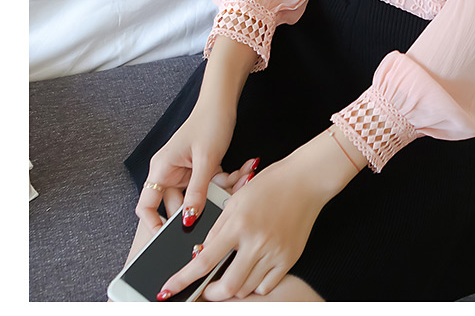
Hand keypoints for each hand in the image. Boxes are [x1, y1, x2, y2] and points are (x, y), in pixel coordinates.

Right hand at [136, 100, 236, 233]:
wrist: (223, 103)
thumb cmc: (209, 123)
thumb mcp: (205, 160)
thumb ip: (197, 191)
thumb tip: (188, 219)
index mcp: (162, 169)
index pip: (146, 206)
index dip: (153, 224)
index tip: (167, 239)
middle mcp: (170, 172)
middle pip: (181, 204)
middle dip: (204, 204)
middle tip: (224, 204)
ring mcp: (186, 172)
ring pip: (202, 196)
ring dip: (223, 190)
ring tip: (241, 177)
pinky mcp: (201, 170)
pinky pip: (213, 185)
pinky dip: (228, 180)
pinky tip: (245, 169)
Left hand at [155, 154, 326, 300]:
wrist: (306, 180)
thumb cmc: (270, 184)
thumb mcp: (236, 199)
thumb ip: (218, 228)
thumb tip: (201, 254)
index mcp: (239, 224)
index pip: (205, 261)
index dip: (183, 279)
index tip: (168, 290)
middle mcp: (257, 241)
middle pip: (227, 286)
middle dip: (211, 294)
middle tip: (206, 289)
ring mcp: (275, 251)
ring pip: (246, 288)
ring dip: (234, 287)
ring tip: (232, 272)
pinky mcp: (290, 257)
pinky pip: (267, 285)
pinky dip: (255, 284)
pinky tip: (253, 270)